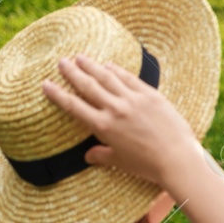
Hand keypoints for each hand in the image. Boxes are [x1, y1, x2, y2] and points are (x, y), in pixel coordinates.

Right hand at [40, 54, 204, 192]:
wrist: (178, 159)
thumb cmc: (148, 165)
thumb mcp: (121, 162)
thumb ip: (102, 155)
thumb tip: (88, 156)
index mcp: (103, 127)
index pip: (74, 106)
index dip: (58, 94)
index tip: (46, 84)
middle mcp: (115, 109)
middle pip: (88, 85)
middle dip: (72, 72)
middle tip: (61, 62)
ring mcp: (133, 99)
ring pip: (107, 77)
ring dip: (92, 66)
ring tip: (80, 56)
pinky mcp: (150, 95)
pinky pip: (129, 78)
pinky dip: (117, 70)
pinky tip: (109, 64)